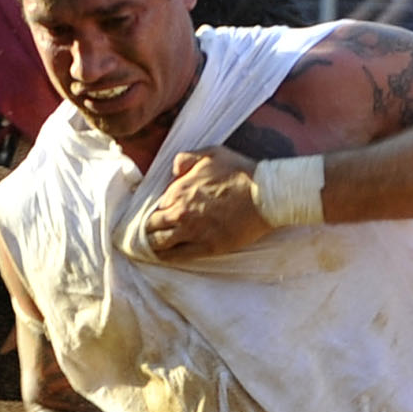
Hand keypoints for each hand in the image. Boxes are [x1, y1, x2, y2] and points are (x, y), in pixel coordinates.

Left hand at [143, 148, 268, 259]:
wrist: (266, 195)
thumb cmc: (240, 172)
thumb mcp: (211, 154)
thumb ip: (186, 159)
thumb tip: (174, 169)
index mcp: (179, 190)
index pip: (154, 205)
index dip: (155, 210)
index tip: (158, 215)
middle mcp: (181, 212)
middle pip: (151, 226)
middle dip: (147, 230)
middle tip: (146, 234)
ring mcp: (194, 232)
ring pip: (160, 243)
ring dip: (153, 245)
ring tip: (150, 248)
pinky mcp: (208, 247)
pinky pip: (179, 256)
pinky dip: (167, 257)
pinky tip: (163, 257)